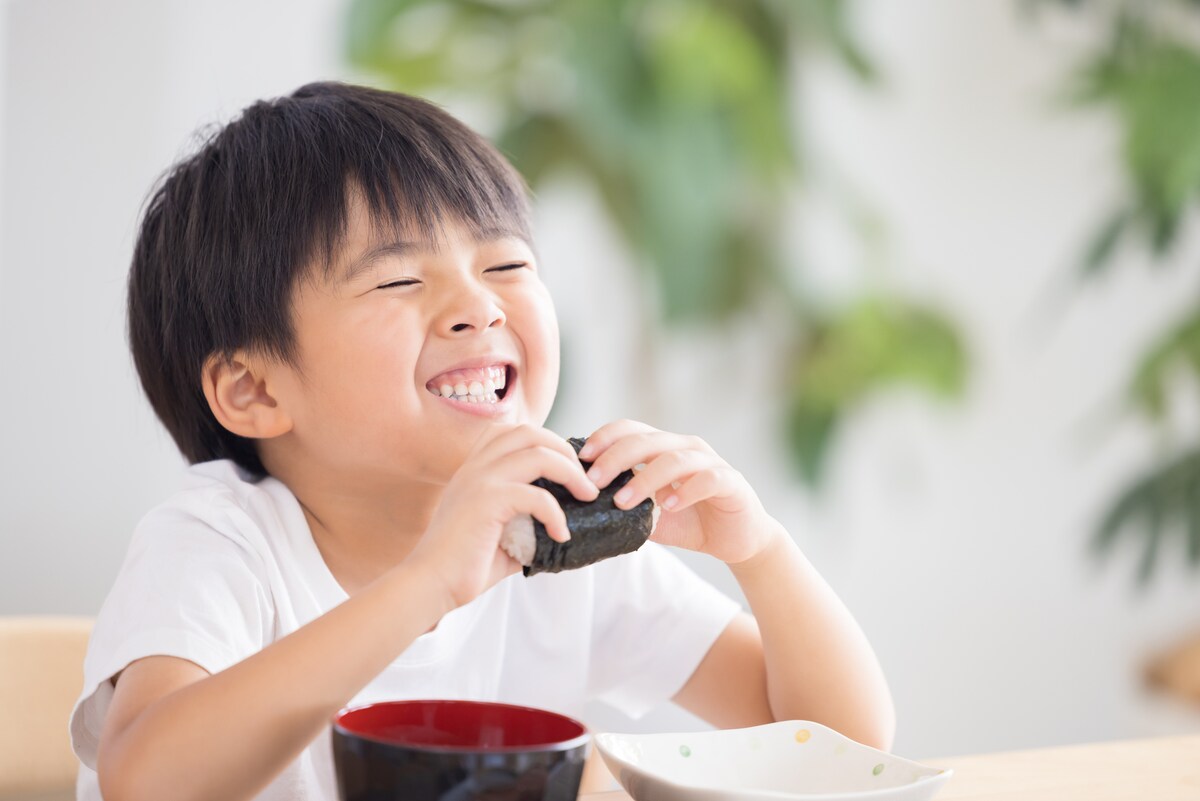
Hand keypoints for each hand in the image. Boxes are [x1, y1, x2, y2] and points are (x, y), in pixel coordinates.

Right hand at [408, 424, 598, 609]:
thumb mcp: (500, 534)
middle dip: (565, 450)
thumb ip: (525, 521)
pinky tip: (561, 536)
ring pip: (538, 454)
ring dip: (571, 473)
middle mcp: (476, 467)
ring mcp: (480, 481)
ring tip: (586, 496)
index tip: (568, 468)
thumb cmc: (463, 566)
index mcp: (475, 469)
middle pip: (530, 432)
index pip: (512, 431)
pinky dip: (557, 514)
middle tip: (584, 479)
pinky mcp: (486, 502)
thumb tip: (561, 527)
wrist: (429, 585)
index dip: (546, 441)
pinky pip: (536, 496)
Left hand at [579, 420, 777, 564]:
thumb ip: (621, 506)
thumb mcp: (647, 515)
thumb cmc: (688, 521)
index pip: (630, 430)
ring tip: (624, 501)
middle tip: (594, 482)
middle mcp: (685, 447)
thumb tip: (580, 507)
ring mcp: (710, 462)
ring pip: (674, 458)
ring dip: (645, 478)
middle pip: (647, 440)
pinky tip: (668, 506)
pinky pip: (708, 478)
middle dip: (616, 458)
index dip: (604, 438)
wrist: (736, 540)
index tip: (581, 459)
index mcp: (663, 448)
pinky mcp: (731, 482)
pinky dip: (686, 490)